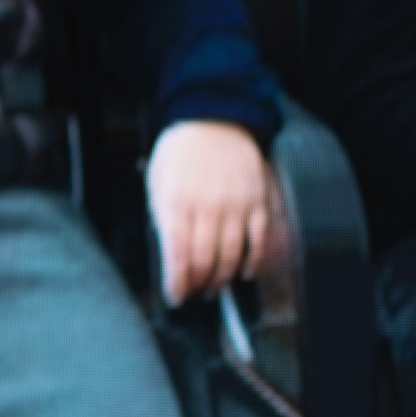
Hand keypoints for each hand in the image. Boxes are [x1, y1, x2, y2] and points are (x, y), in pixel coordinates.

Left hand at [147, 119, 275, 305]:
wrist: (212, 120)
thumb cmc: (180, 152)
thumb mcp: (157, 182)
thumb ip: (162, 217)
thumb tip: (169, 253)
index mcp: (175, 202)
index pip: (176, 255)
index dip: (176, 283)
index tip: (175, 297)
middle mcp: (205, 207)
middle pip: (204, 260)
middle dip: (197, 284)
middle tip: (194, 293)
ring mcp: (234, 205)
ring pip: (231, 256)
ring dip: (222, 278)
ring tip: (213, 287)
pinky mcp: (257, 202)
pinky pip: (258, 241)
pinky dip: (253, 262)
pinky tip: (245, 272)